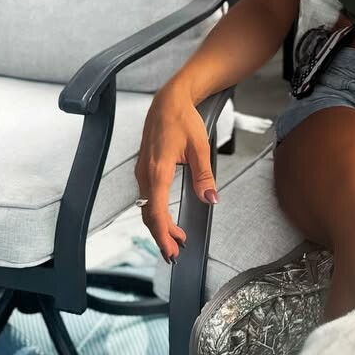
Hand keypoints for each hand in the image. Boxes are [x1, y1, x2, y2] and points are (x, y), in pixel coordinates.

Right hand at [134, 83, 216, 264]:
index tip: (171, 249)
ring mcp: (143, 172)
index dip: (163, 234)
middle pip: (148, 214)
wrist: (169, 101)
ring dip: (159, 225)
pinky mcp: (145, 169)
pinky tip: (167, 217)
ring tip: (175, 238)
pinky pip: (148, 197)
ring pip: (147, 207)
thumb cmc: (182, 119)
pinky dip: (156, 212)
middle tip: (174, 253)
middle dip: (160, 236)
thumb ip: (204, 176)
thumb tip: (210, 199)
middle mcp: (146, 174)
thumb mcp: (199, 147)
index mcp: (158, 171)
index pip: (156, 212)